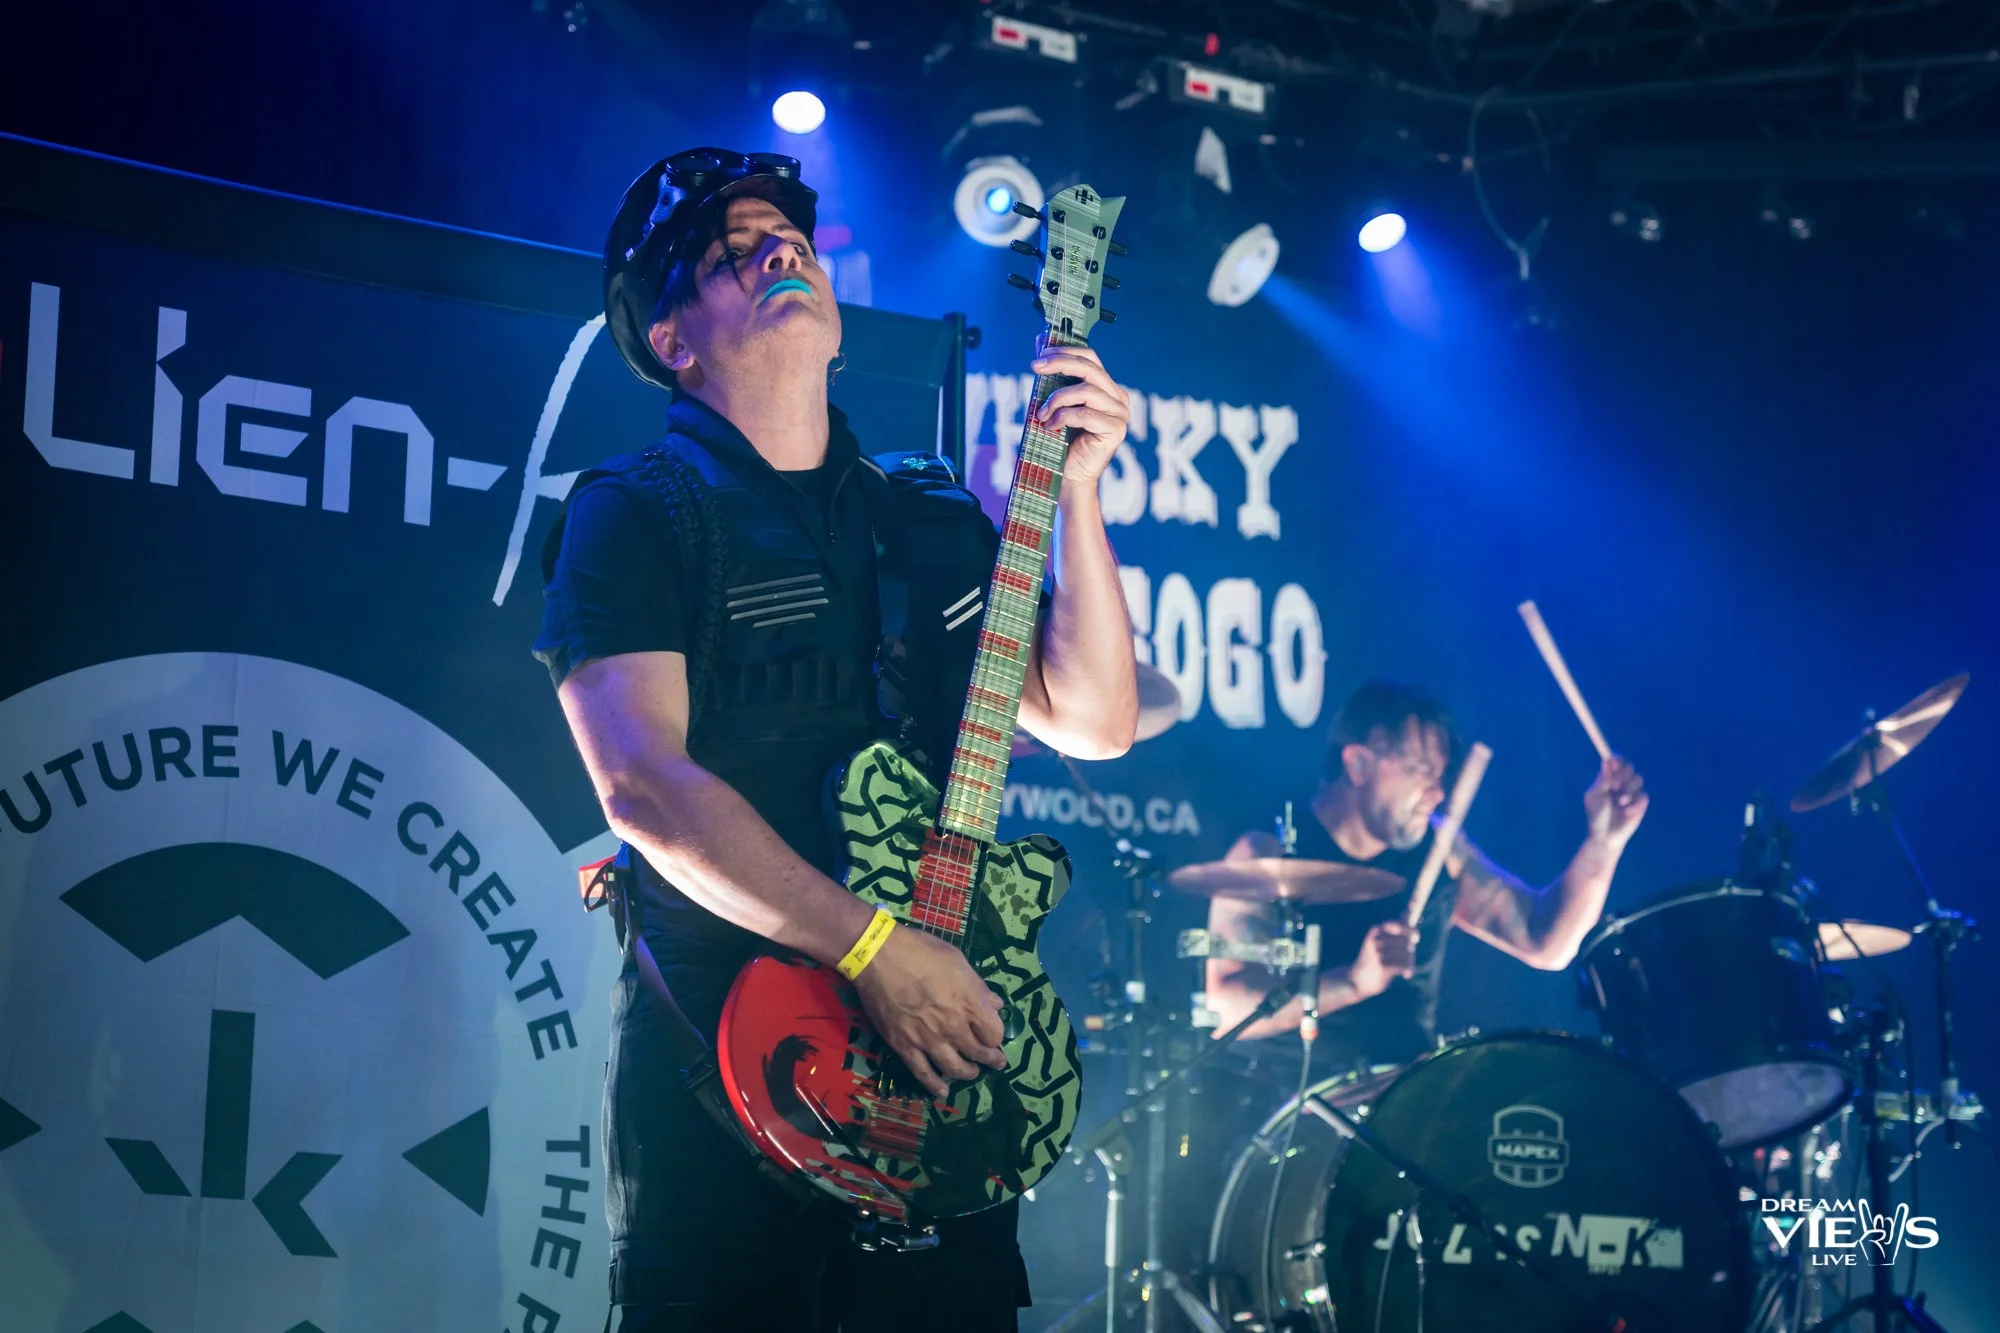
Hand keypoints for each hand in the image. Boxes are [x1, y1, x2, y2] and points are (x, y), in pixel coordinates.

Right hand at [849, 923, 1006, 1098]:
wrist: (877, 956)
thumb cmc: (920, 951)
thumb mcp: (957, 960)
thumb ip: (978, 986)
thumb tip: (995, 1004)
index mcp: (969, 1003)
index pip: (994, 1033)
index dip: (996, 1036)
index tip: (994, 1035)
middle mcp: (953, 1026)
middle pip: (979, 1053)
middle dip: (990, 1060)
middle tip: (994, 1062)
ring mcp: (928, 1040)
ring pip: (955, 1068)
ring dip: (967, 1073)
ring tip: (971, 1073)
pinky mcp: (904, 1047)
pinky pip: (923, 1073)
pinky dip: (935, 1086)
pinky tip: (943, 1091)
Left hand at [1030, 340, 1130, 487]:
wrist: (1069, 477)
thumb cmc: (1062, 441)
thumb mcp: (1055, 402)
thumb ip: (1052, 375)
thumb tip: (1040, 339)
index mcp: (1107, 388)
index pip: (1090, 358)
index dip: (1065, 352)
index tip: (1039, 357)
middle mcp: (1118, 397)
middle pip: (1089, 368)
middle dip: (1059, 364)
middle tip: (1035, 369)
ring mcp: (1120, 414)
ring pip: (1085, 390)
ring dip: (1057, 399)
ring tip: (1042, 414)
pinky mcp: (1116, 430)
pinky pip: (1085, 414)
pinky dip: (1062, 417)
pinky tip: (1051, 426)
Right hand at [1348, 920, 1416, 999]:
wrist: (1358, 981)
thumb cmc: (1376, 959)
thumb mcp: (1383, 942)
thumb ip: (1396, 928)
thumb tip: (1406, 912)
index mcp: (1377, 930)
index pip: (1398, 925)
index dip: (1410, 930)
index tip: (1416, 938)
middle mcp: (1375, 938)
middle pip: (1405, 941)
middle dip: (1409, 951)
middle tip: (1407, 957)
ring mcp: (1376, 952)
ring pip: (1405, 954)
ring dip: (1408, 962)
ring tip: (1403, 967)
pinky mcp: (1380, 966)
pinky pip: (1402, 965)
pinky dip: (1407, 969)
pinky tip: (1406, 974)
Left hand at [1585, 755, 1648, 846]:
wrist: (1606, 836)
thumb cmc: (1596, 816)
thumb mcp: (1595, 796)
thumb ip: (1602, 780)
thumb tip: (1606, 761)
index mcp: (1608, 779)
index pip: (1616, 762)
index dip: (1616, 760)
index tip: (1613, 762)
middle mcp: (1621, 783)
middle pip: (1629, 767)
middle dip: (1623, 774)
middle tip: (1614, 785)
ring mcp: (1632, 792)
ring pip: (1638, 779)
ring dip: (1628, 790)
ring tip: (1620, 802)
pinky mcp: (1641, 803)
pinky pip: (1643, 795)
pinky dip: (1635, 803)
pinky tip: (1626, 812)